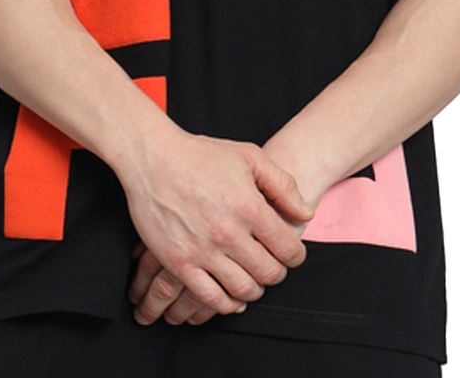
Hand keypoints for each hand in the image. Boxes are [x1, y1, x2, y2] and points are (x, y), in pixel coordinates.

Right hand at [116, 128, 315, 325]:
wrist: (153, 158)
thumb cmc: (202, 155)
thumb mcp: (250, 157)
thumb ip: (283, 186)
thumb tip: (306, 213)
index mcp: (250, 207)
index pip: (288, 250)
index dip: (295, 255)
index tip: (290, 254)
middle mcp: (229, 233)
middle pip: (269, 273)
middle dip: (276, 273)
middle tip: (272, 266)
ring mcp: (202, 250)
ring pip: (242, 290)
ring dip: (254, 290)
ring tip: (252, 279)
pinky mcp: (178, 262)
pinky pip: (210, 298)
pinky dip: (226, 303)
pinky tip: (230, 296)